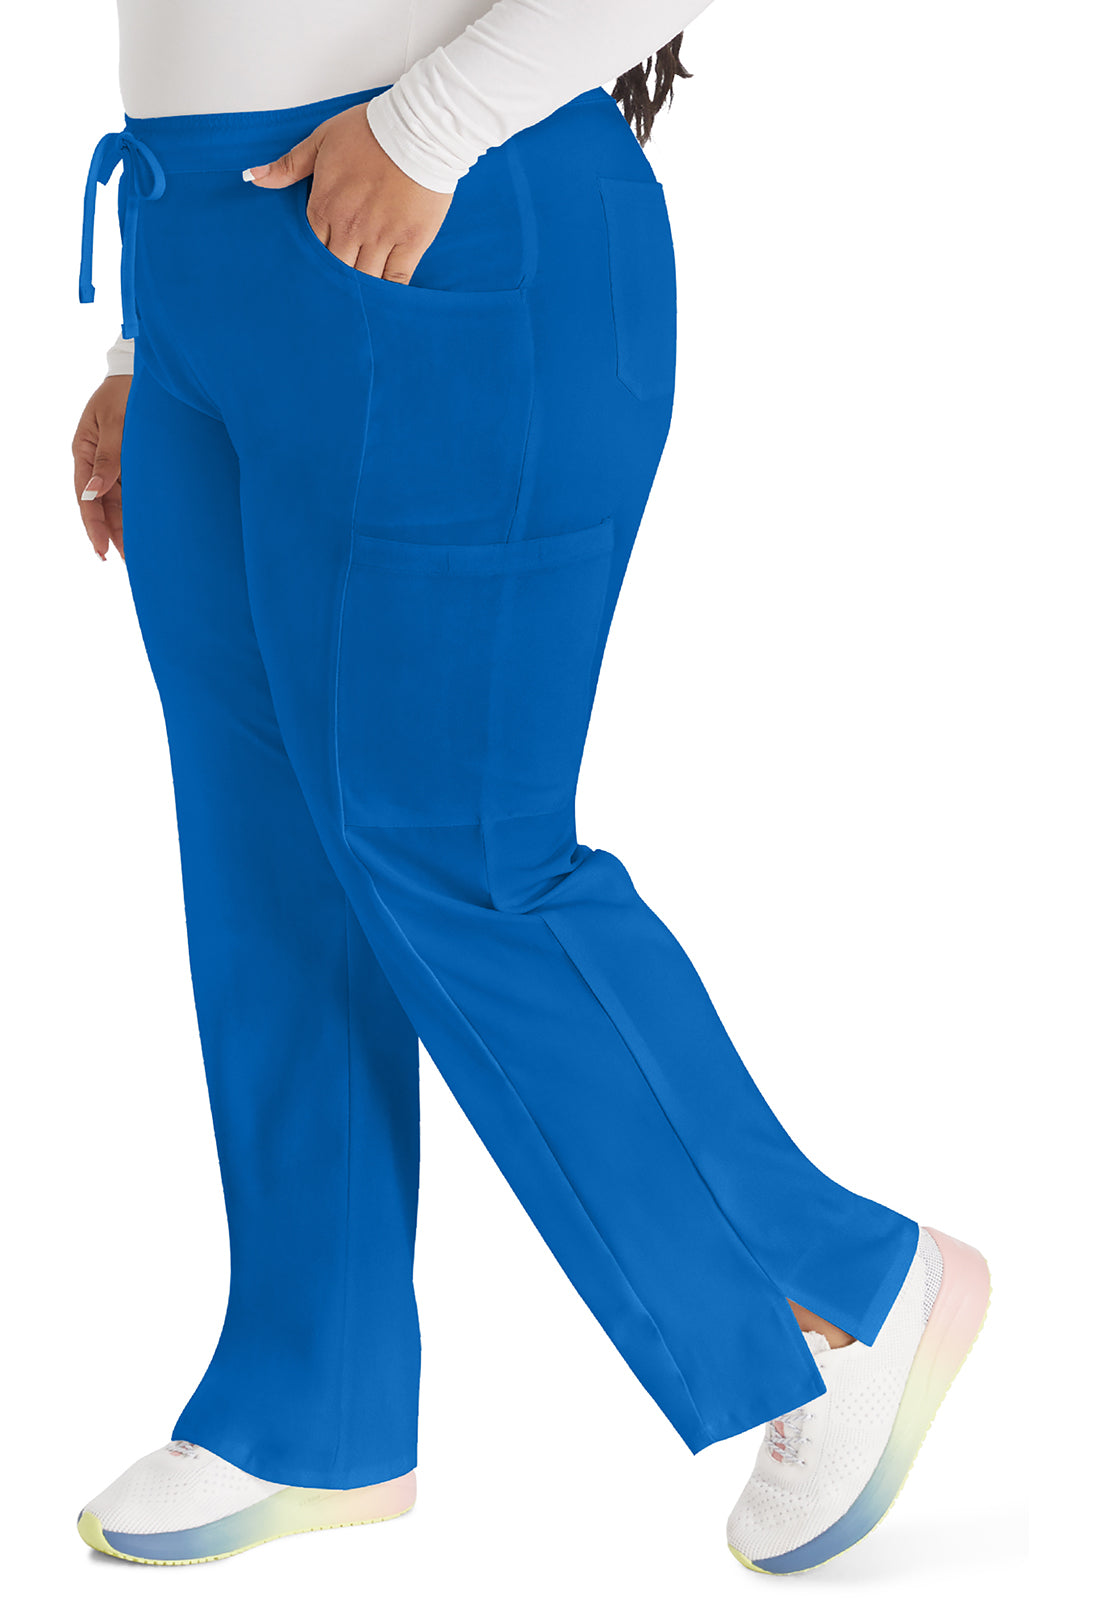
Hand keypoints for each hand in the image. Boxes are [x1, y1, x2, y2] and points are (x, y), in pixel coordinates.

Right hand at [72, 374, 129, 561]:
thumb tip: (94, 491)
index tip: (103, 550)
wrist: (145, 372)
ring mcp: (115, 461)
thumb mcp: (115, 422)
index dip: (93, 525)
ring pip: (117, 501)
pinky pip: (133, 490)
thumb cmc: (127, 391)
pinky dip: (138, 509)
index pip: (86, 496)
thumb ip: (109, 457)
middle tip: (124, 561)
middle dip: (111, 533)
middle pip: (101, 504)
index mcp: (84, 449)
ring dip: (125, 525)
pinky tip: (146, 527)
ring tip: (136, 553)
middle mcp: (97, 459)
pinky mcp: (133, 460)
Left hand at [246, 102, 452, 283]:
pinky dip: (389, 294)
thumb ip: (288, 165)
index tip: (312, 274)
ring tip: (354, 304)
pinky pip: (397, 280)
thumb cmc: (370, 131)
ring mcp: (381, 237)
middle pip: (334, 270)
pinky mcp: (410, 243)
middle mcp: (350, 227)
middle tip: (330, 298)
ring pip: (363, 280)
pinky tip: (384, 302)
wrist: (419, 128)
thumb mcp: (321, 140)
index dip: (310, 264)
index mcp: (325, 205)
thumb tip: (253, 177)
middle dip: (331, 283)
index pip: (309, 249)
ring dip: (358, 293)